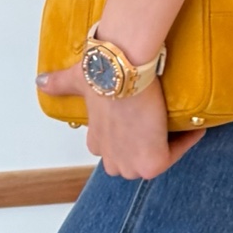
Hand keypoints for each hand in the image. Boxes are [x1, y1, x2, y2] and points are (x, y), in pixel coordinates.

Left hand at [36, 66, 204, 178]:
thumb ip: (59, 83)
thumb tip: (40, 82)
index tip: (140, 114)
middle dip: (146, 143)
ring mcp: (131, 164)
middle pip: (132, 160)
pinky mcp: (152, 163)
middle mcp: (111, 158)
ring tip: (176, 120)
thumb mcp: (77, 79)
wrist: (122, 68)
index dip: (126, 132)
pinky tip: (193, 124)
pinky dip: (186, 139)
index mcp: (97, 140)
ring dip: (165, 143)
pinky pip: (176, 152)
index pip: (111, 147)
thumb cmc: (101, 71)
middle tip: (161, 117)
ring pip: (154, 159)